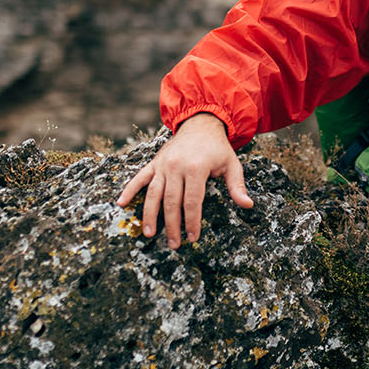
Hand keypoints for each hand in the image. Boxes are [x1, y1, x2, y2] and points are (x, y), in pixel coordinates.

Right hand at [115, 113, 253, 247]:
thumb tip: (248, 205)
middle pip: (171, 202)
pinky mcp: (154, 163)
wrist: (200, 123)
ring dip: (150, 215)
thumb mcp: (232, 164)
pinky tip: (121, 203)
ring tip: (149, 233)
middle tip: (174, 244)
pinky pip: (139, 178)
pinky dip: (129, 190)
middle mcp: (176, 167)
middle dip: (172, 225)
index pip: (192, 202)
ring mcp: (163, 165)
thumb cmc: (217, 148)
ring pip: (153, 194)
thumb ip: (237, 186)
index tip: (193, 238)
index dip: (192, 222)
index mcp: (196, 168)